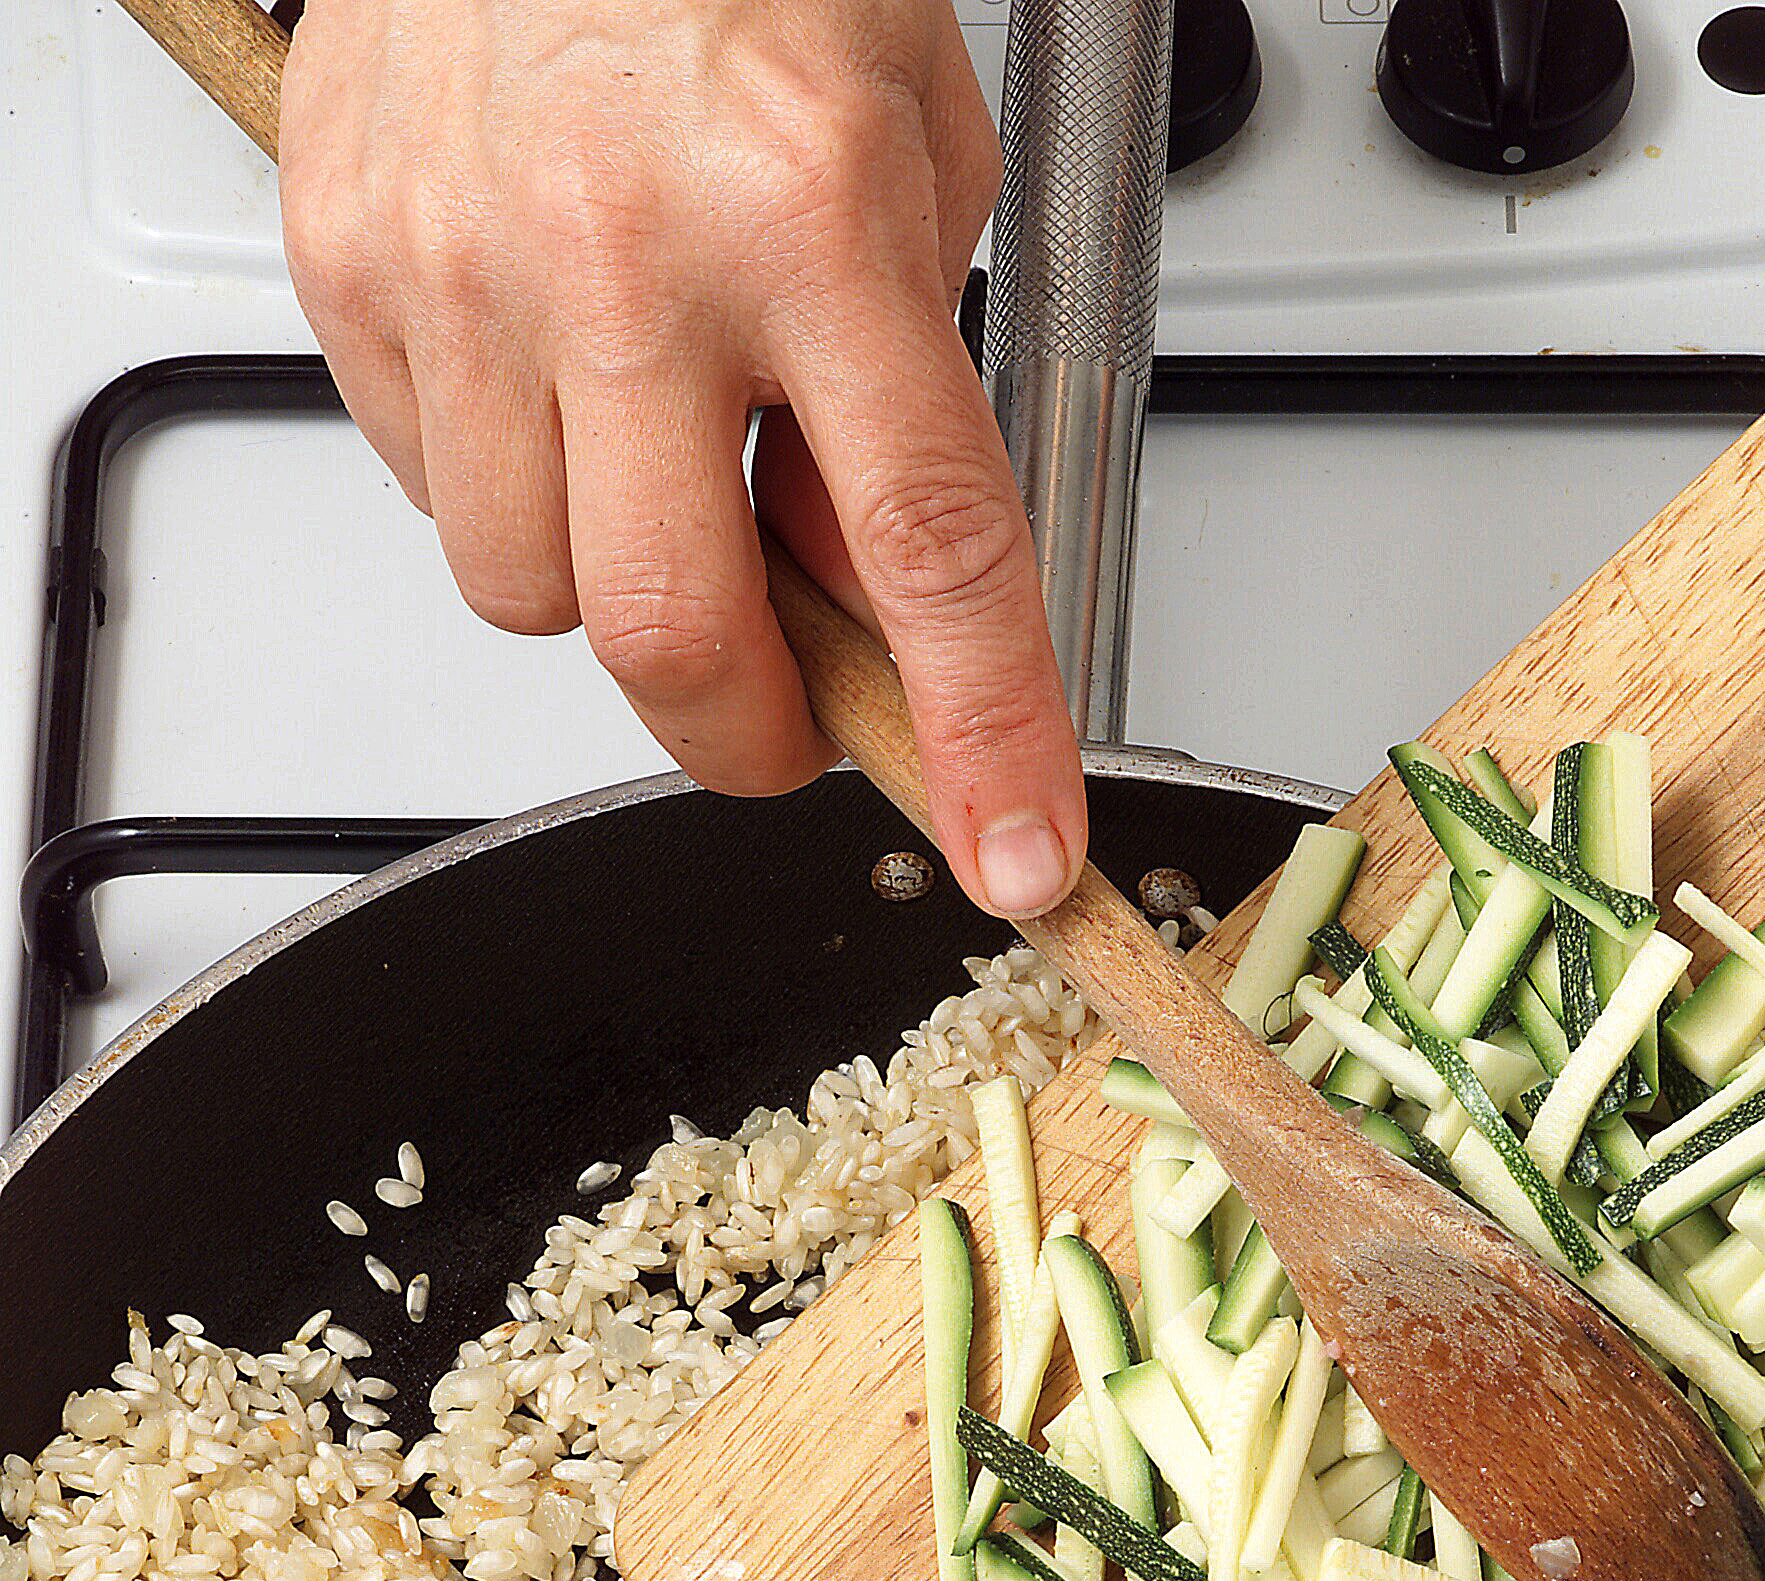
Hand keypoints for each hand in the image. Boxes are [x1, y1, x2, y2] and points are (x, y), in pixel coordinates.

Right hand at [278, 0, 1087, 916]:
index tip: (1017, 848)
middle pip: (677, 642)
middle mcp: (627, 254)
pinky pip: (428, 490)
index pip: (925, 547)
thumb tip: (863, 586)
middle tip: (793, 708)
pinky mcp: (349, 267)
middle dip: (750, 733)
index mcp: (811, 212)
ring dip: (610, 591)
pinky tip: (551, 379)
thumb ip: (906, 387)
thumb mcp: (913, 151)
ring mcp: (464, 268)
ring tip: (651, 462)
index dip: (979, 731)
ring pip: (529, 598)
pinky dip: (504, 486)